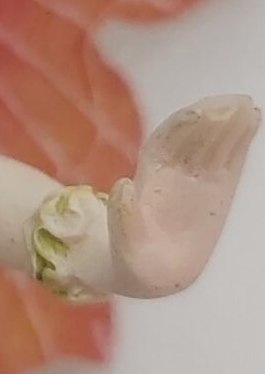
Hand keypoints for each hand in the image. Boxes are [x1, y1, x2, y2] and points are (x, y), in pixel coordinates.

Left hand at [107, 94, 260, 299]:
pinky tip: (253, 120)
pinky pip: (230, 159)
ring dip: (229, 125)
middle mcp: (175, 171)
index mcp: (152, 177)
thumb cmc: (133, 254)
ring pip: (214, 144)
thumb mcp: (123, 239)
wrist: (151, 269)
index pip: (168, 142)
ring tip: (247, 107)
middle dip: (212, 119)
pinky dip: (241, 141)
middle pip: (194, 138)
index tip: (200, 112)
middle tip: (233, 103)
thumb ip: (123, 216)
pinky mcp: (218, 187)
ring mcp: (197, 177)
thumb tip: (122, 186)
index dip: (183, 125)